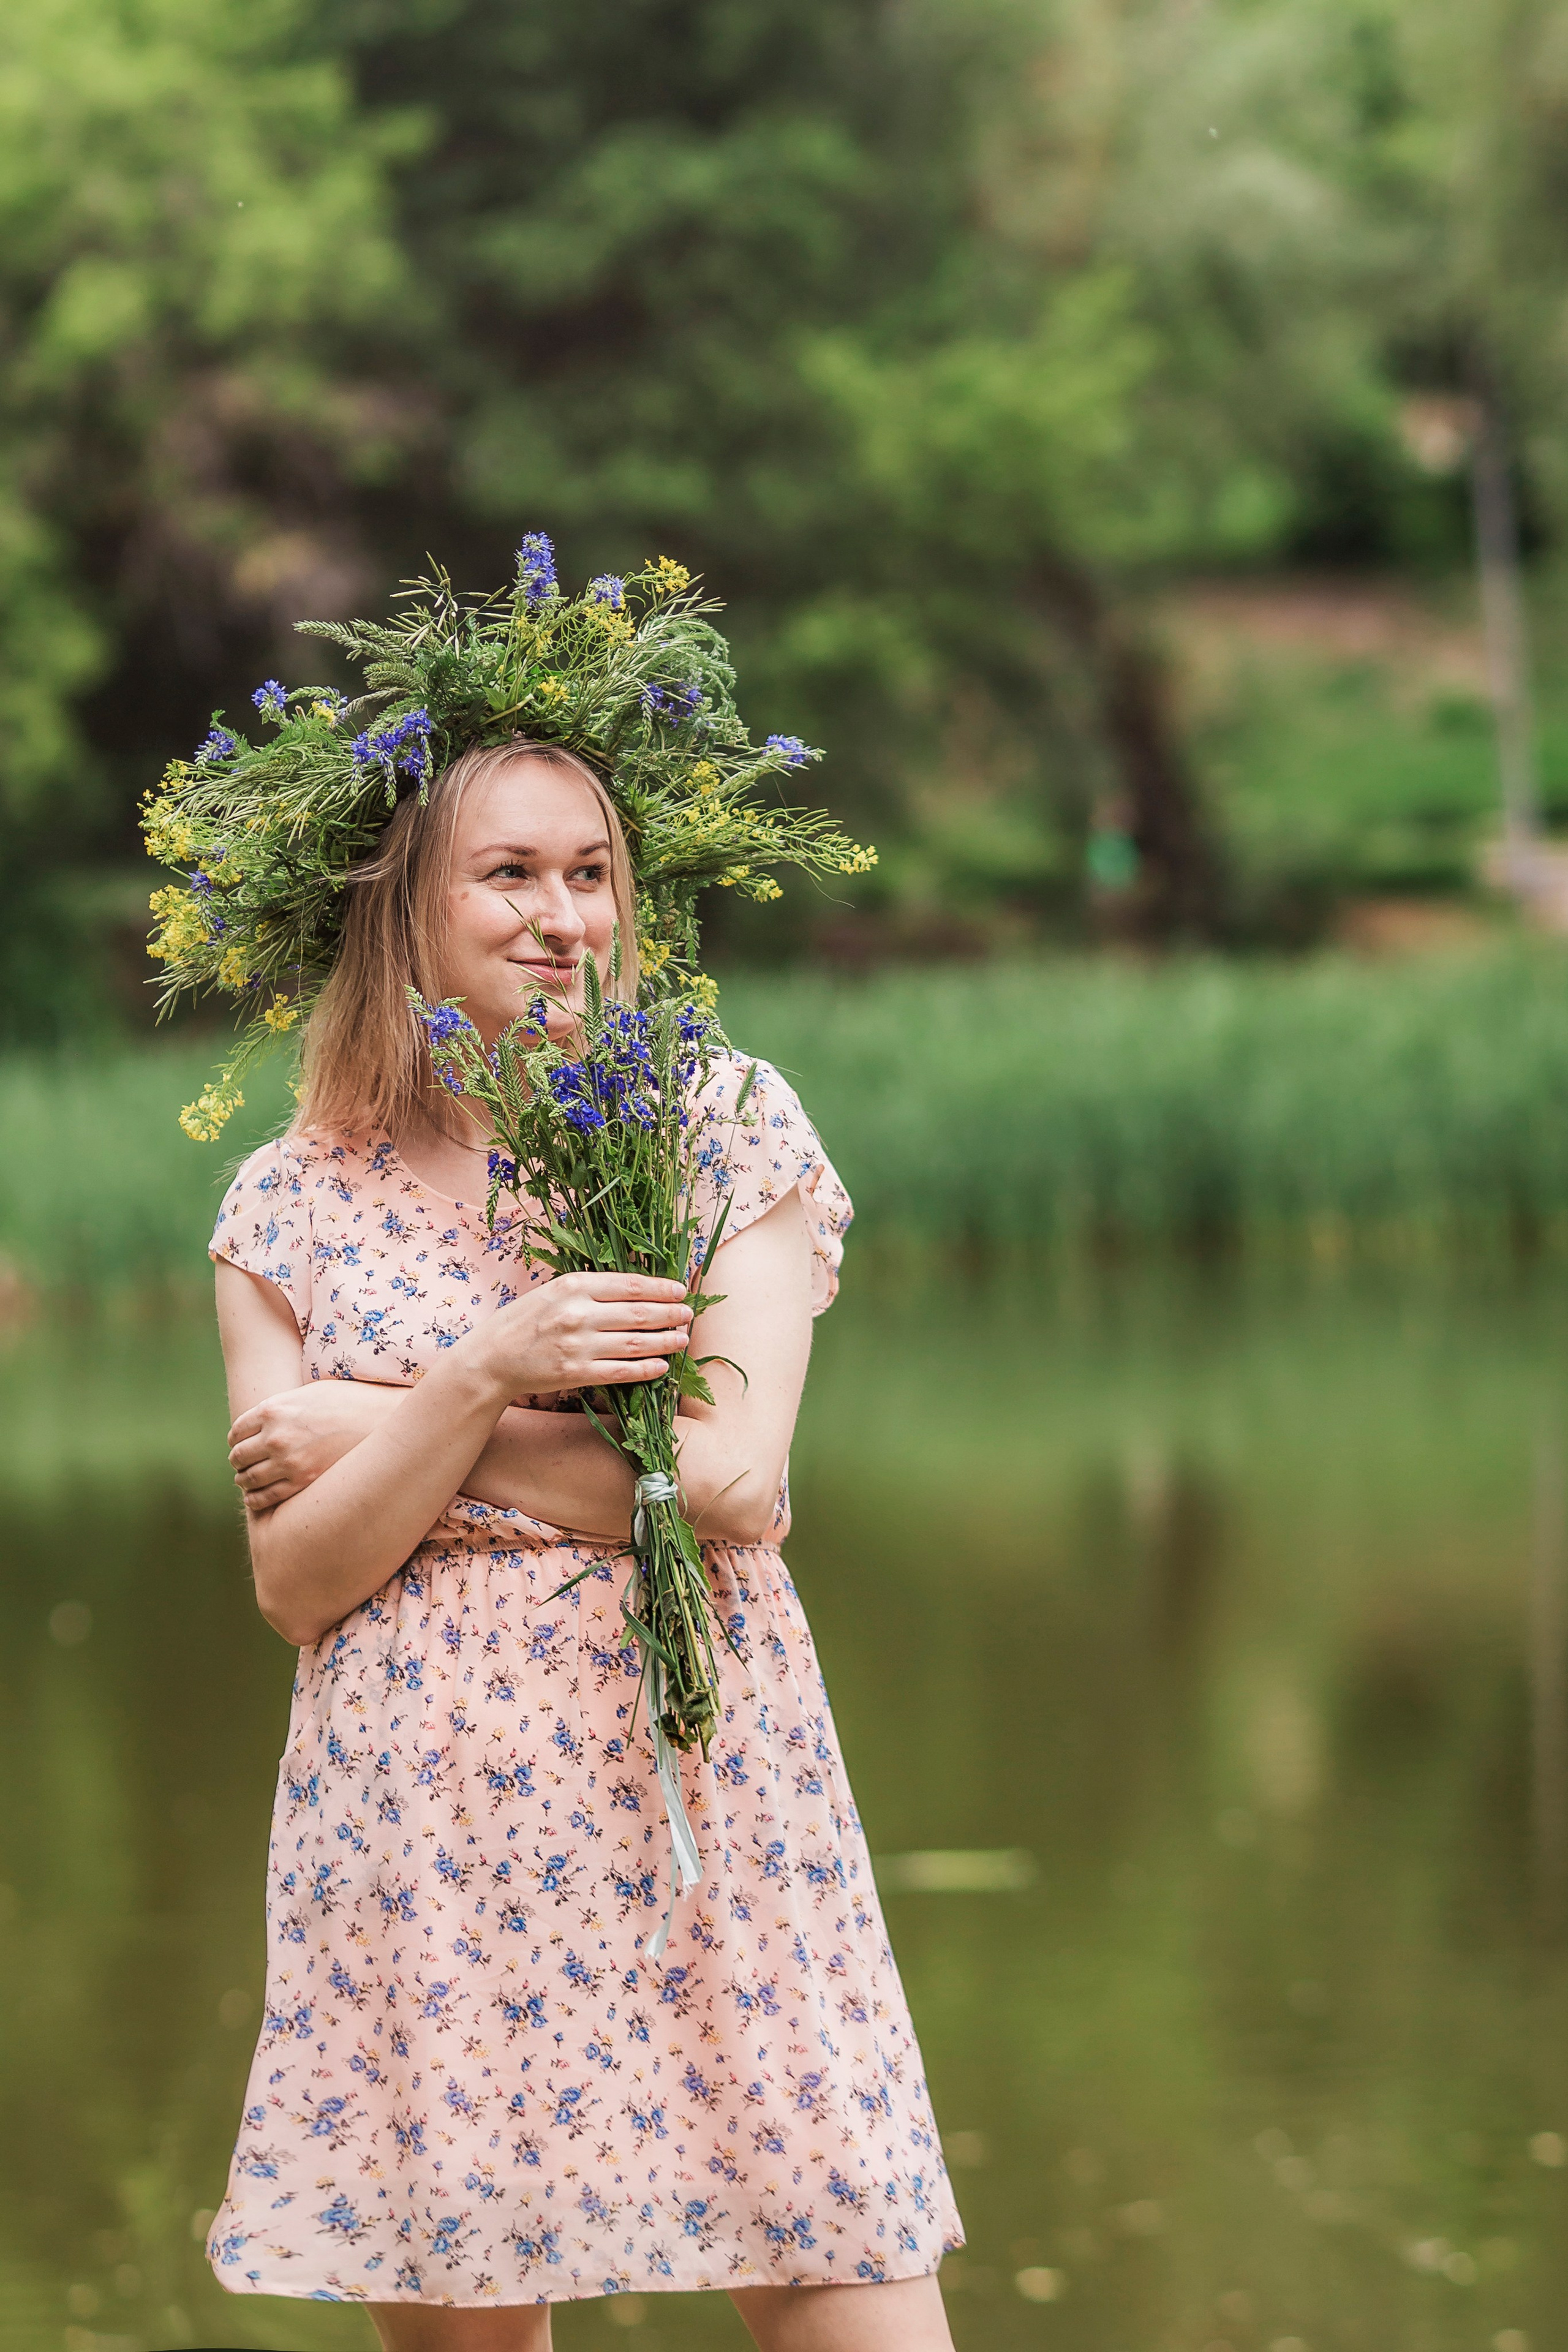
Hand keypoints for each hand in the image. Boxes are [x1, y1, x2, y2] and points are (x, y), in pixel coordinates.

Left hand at [229, 1379, 399, 1511]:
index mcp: (273, 1410)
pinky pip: (265, 1497)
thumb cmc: (348, 1401)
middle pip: (239, 1456)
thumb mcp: (307, 1393)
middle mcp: (275, 1436)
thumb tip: (262, 1421)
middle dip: (239, 1461)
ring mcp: (288, 1462)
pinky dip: (255, 1499)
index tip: (241, 1444)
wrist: (380, 1418)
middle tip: (243, 1464)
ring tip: (247, 1481)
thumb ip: (281, 1408)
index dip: (237, 1440)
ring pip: (248, 1479)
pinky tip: (255, 1498)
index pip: (237, 1431)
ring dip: (244, 1481)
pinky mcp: (303, 1482)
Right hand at [474, 1272, 691, 1398]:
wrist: (491, 1358)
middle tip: (688, 1315)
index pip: (630, 1285)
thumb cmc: (524, 1321)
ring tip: (682, 1339)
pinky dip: (645, 1369)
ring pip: (634, 1343)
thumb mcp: (553, 1291)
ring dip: (665, 1341)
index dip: (660, 1288)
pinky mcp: (575, 1373)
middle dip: (670, 1314)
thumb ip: (590, 1288)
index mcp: (573, 1285)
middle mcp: (578, 1313)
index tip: (680, 1290)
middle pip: (638, 1313)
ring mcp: (578, 1345)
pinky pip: (620, 1372)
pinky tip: (662, 1367)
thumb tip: (636, 1289)